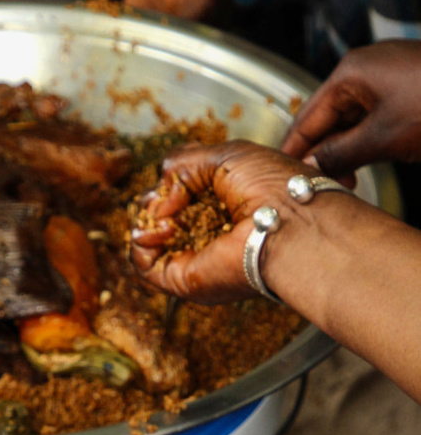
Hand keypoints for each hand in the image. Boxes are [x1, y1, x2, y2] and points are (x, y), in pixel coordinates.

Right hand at [129, 140, 317, 303]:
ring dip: (147, 220)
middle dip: (155, 200)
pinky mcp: (182, 279)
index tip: (175, 178)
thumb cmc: (276, 188)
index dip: (170, 183)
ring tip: (168, 215)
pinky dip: (141, 243)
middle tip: (169, 198)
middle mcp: (209, 231)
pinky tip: (164, 228)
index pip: (180, 194)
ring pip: (146, 238)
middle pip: (160, 214)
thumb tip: (161, 190)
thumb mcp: (227, 156)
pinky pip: (142, 265)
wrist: (293, 227)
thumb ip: (184, 163)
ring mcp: (194, 256)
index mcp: (225, 204)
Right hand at [281, 40, 420, 179]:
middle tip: (315, 185)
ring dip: (345, 151)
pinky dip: (368, 141)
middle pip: (328, 118)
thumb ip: (340, 154)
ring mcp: (390, 77)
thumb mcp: (386, 138)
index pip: (307, 116)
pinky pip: (376, 117)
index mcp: (351, 73)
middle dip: (321, 153)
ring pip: (353, 120)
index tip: (282, 173)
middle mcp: (366, 70)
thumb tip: (310, 168)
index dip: (294, 148)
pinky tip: (367, 163)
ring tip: (343, 180)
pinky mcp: (410, 89)